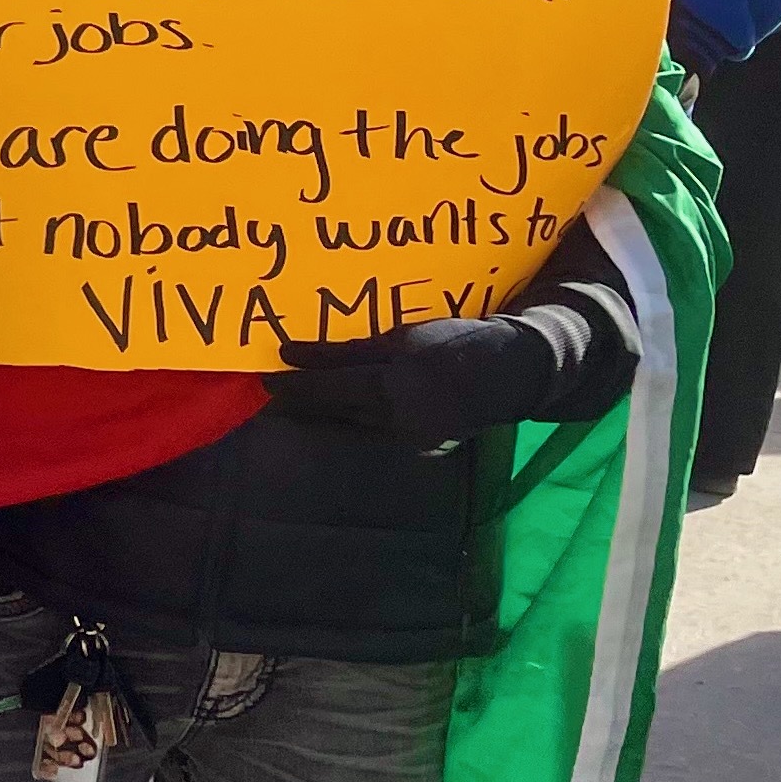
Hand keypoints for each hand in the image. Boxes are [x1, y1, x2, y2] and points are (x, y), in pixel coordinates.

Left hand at [268, 315, 576, 446]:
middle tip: (266, 398)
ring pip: (353, 428)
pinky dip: (351, 423)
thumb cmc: (458, 341)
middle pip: (337, 415)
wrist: (515, 372)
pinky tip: (336, 414)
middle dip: (301, 408)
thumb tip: (294, 353)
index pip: (332, 388)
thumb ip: (349, 350)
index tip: (265, 376)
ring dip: (322, 418)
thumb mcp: (403, 336)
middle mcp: (401, 421)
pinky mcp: (422, 446)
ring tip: (291, 406)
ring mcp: (413, 439)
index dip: (296, 384)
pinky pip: (374, 433)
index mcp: (397, 388)